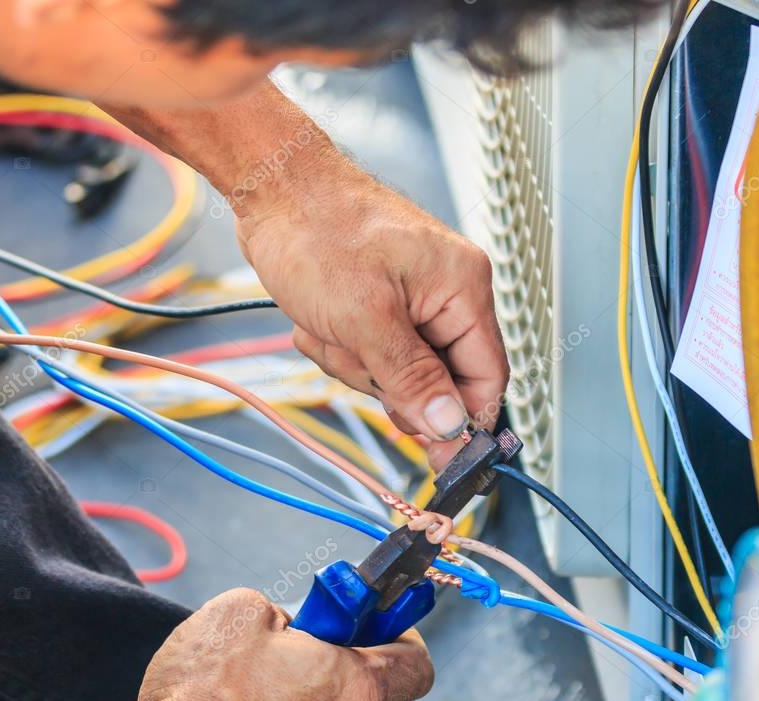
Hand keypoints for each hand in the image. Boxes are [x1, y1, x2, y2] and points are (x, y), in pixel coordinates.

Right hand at [135, 588, 433, 700]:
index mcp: (357, 684)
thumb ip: (282, 609)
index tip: (378, 623)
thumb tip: (288, 623)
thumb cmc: (203, 693)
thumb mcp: (240, 611)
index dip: (404, 636)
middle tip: (338, 651)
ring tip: (304, 692)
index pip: (418, 665)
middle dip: (380, 673)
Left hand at [235, 151, 509, 467]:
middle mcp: (447, 294)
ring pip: (396, 372)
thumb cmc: (318, 230)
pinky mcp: (381, 303)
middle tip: (354, 351)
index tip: (438, 456)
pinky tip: (319, 316)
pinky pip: (370, 354)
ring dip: (354, 361)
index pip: (487, 377)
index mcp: (463, 289)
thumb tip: (450, 426)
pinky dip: (340, 345)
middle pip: (437, 380)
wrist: (271, 186)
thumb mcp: (365, 317)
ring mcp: (413, 299)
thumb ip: (413, 377)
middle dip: (386, 378)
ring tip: (328, 323)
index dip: (462, 420)